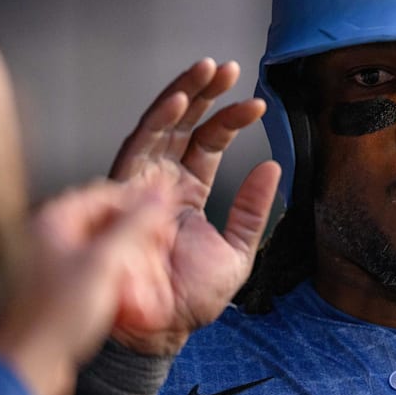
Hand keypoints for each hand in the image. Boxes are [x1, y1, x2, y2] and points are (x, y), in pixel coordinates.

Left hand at [0, 181, 177, 394]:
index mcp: (51, 222)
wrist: (30, 365)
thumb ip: (135, 224)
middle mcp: (45, 237)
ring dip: (125, 248)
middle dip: (133, 225)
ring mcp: (48, 263)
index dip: (137, 200)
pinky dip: (112, 269)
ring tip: (147, 260)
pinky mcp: (55, 287)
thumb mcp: (105, 262)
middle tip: (159, 235)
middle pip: (100, 217)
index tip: (163, 209)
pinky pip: (90, 266)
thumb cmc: (56, 317)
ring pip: (97, 243)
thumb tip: (158, 195)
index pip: (103, 194)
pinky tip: (126, 285)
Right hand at [107, 58, 280, 355]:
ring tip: (207, 70)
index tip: (257, 104)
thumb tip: (272, 165)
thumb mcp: (238, 251)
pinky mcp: (123, 192)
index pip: (208, 144)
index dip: (230, 120)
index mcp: (188, 193)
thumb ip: (253, 209)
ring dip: (182, 95)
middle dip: (204, 93)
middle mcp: (162, 182)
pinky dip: (157, 121)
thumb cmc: (192, 298)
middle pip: (183, 125)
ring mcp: (141, 184)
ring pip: (160, 126)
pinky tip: (179, 100)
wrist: (161, 327)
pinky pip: (137, 147)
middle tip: (227, 67)